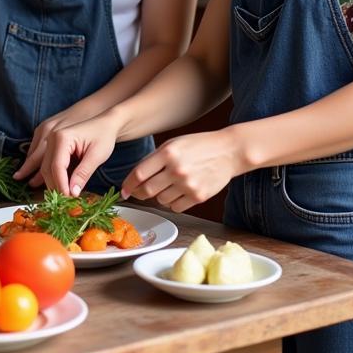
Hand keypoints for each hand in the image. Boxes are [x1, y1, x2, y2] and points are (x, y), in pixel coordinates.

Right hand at [40, 115, 119, 195]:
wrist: (105, 123)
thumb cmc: (103, 136)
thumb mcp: (96, 156)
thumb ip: (83, 174)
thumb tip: (73, 193)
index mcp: (62, 137)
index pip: (57, 166)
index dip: (61, 185)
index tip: (68, 199)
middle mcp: (52, 137)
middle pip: (47, 168)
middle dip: (55, 187)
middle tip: (66, 202)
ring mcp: (50, 140)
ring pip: (45, 168)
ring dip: (52, 183)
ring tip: (62, 197)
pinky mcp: (52, 145)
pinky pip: (48, 164)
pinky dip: (53, 177)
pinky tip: (59, 187)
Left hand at [120, 129, 244, 211]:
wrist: (228, 151)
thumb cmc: (198, 146)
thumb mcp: (173, 144)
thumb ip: (155, 159)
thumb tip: (136, 178)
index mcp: (168, 153)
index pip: (139, 173)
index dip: (128, 184)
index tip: (124, 190)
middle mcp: (177, 169)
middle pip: (147, 190)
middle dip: (139, 193)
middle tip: (138, 193)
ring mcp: (188, 184)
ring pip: (161, 200)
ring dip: (159, 196)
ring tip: (167, 186)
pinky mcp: (199, 196)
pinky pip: (176, 207)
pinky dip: (173, 203)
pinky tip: (178, 192)